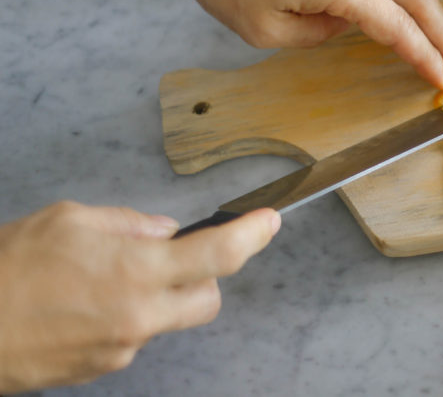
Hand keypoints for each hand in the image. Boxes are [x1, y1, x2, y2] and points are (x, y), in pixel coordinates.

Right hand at [0, 201, 279, 391]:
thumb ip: (129, 223)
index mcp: (136, 271)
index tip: (269, 221)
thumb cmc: (7, 268)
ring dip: (162, 297)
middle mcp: (140, 316)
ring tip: (108, 279)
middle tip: (178, 256)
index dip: (252, 236)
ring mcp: (123, 348)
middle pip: (210, 299)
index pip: (218, 255)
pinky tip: (85, 304)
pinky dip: (127, 316)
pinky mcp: (102, 368)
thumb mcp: (70, 220)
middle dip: (206, 276)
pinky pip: (134, 337)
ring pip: (170, 320)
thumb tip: (164, 231)